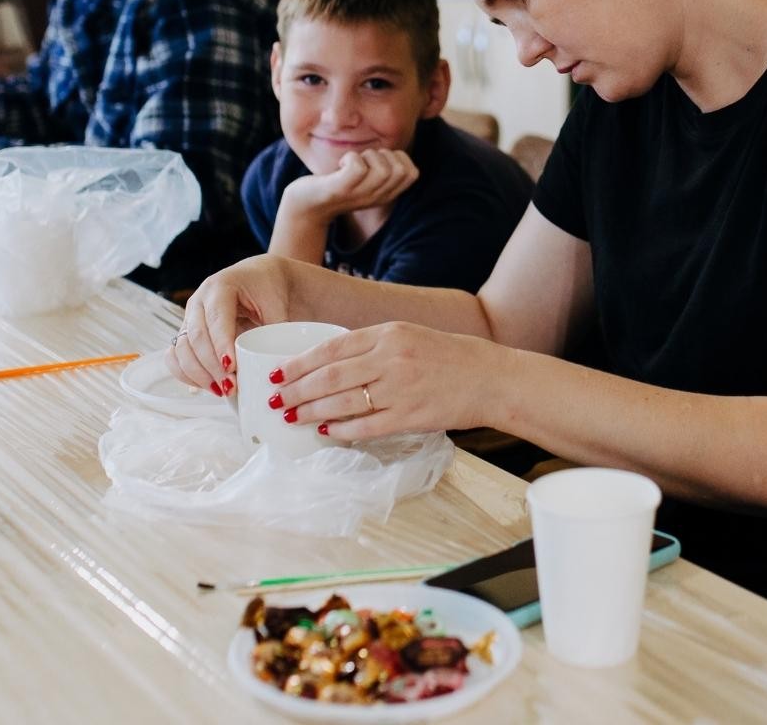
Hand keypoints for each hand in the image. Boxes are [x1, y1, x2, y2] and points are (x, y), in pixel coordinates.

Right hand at [168, 255, 296, 393]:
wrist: (259, 277)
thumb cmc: (268, 288)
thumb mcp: (277, 304)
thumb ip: (276, 331)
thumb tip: (275, 365)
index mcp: (220, 287)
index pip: (216, 320)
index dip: (221, 346)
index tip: (231, 368)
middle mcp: (199, 301)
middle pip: (195, 337)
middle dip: (211, 366)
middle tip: (230, 387)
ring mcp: (189, 317)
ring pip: (181, 349)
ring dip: (197, 373)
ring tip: (221, 391)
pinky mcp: (186, 332)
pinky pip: (175, 355)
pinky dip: (186, 373)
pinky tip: (206, 386)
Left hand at [272, 322, 502, 440]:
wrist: (489, 378)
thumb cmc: (448, 357)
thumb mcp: (409, 336)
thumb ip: (373, 346)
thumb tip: (330, 364)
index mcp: (389, 334)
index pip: (332, 347)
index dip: (300, 362)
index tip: (278, 373)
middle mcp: (392, 359)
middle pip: (331, 376)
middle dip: (297, 389)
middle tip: (276, 399)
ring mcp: (400, 389)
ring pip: (343, 402)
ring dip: (312, 411)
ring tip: (292, 417)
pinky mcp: (410, 417)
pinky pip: (367, 426)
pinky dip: (342, 430)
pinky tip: (326, 432)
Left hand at [281, 149, 419, 220]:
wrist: (305, 206)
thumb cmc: (336, 184)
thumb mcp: (365, 178)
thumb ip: (381, 166)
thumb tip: (394, 147)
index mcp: (385, 194)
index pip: (413, 173)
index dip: (399, 157)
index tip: (378, 159)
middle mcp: (375, 197)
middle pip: (400, 170)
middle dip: (383, 154)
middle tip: (363, 159)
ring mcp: (358, 195)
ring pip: (383, 170)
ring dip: (367, 156)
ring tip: (351, 161)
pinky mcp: (339, 190)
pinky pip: (357, 168)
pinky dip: (351, 158)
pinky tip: (341, 164)